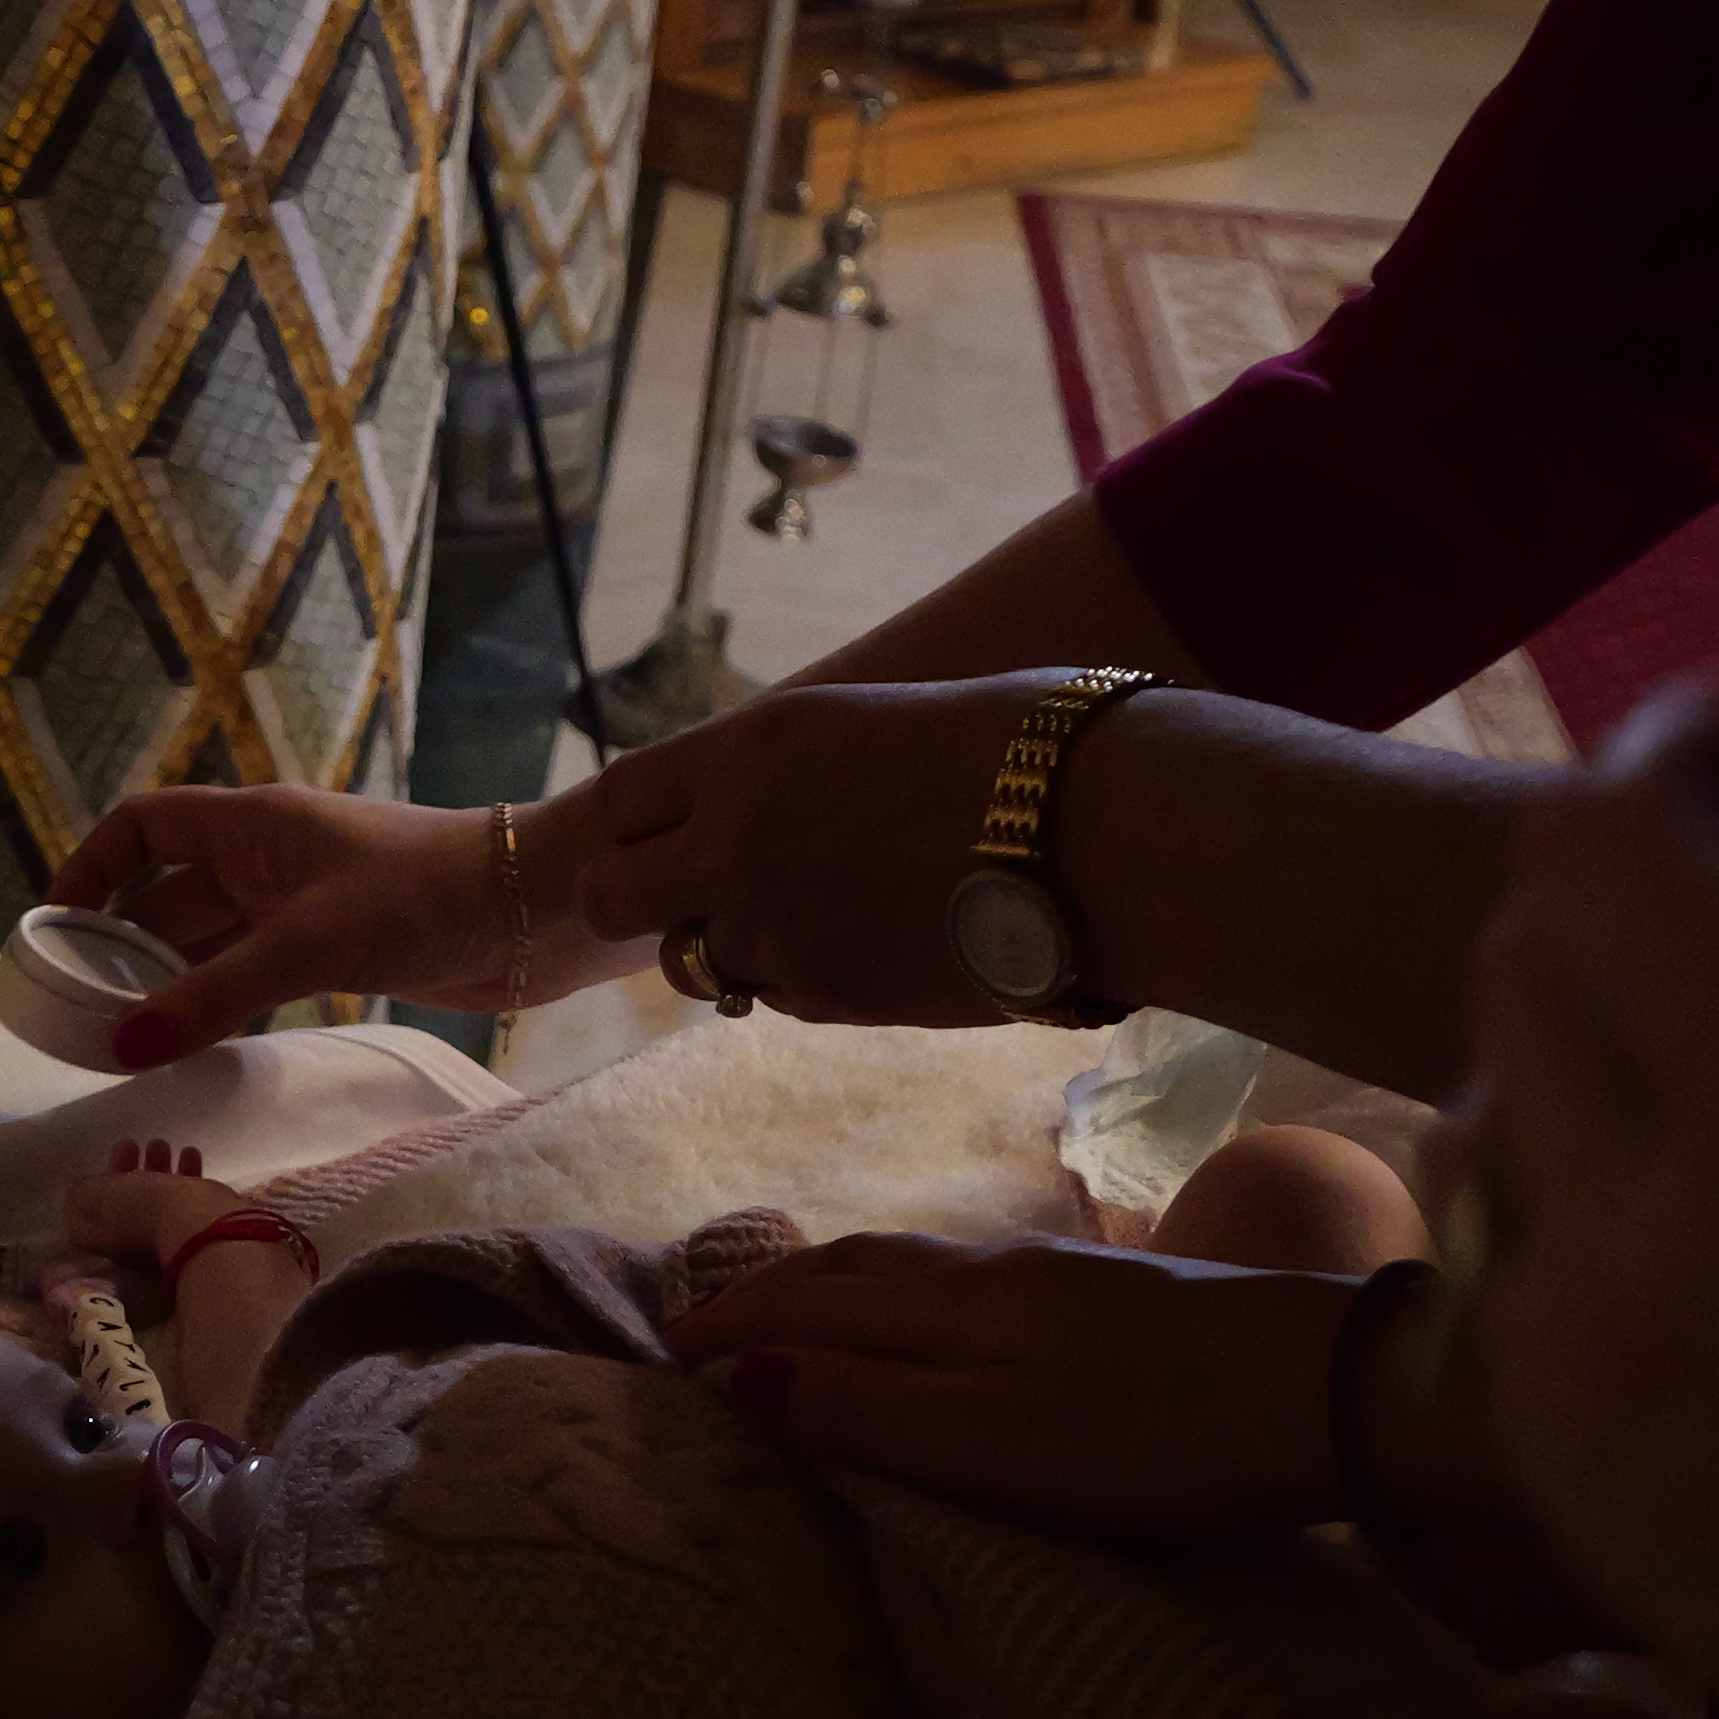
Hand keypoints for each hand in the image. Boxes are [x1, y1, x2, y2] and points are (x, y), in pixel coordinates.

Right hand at [44, 781, 633, 1062]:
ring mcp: (300, 903)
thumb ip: (212, 996)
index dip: (89, 869)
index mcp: (250, 825)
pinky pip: (250, 972)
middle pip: (165, 895)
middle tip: (75, 1013)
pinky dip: (217, 1003)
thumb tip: (121, 1048)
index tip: (53, 931)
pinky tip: (194, 1046)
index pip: (141, 827)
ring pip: (208, 940)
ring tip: (121, 1042)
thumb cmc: (424, 896)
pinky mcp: (335, 948)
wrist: (536, 910)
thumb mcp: (306, 945)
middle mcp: (266, 857)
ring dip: (167, 984)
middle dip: (119, 947)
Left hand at [61, 1136, 254, 1298]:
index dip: (81, 1194)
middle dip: (124, 1170)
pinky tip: (190, 1152)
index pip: (81, 1220)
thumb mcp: (105, 1196)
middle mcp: (132, 1240)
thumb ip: (87, 1190)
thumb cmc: (146, 1210)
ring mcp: (165, 1233)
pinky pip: (186, 1194)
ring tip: (161, 1143)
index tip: (90, 1168)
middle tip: (130, 1143)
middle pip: (121, 1204)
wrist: (204, 1229)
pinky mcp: (195, 1223)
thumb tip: (78, 1187)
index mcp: (104, 1238)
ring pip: (156, 1196)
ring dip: (155, 1166)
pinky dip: (184, 1171)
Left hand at [571, 674, 1087, 1023]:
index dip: (645, 821)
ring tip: (816, 919)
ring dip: (730, 948)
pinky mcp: (827, 997)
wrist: (1107, 837)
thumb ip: (808, 763)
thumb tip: (788, 785)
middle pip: (610, 896)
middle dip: (643, 902)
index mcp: (753, 748)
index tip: (680, 829)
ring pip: (691, 963)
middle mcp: (737, 837)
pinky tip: (873, 947)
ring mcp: (775, 927)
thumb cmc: (1028, 749)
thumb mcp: (886, 721)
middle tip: (706, 897)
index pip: (622, 796)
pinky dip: (802, 983)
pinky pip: (773, 998)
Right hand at [663, 1229, 1367, 1538]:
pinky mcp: (1118, 1297)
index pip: (807, 1301)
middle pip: (852, 1267)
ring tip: (792, 1321)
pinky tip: (934, 1325)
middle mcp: (992, 1268)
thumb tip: (743, 1376)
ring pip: (912, 1269)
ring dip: (834, 1289)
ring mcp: (1062, 1276)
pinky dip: (906, 1299)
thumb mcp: (998, 1441)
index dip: (729, 1326)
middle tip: (702, 1333)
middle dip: (767, 1294)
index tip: (662, 1359)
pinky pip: (967, 1284)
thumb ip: (870, 1408)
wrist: (1338, 1387)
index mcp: (952, 1302)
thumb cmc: (1160, 1435)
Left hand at [1453, 690, 1718, 1718]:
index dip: (1689, 745)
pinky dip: (1601, 1213)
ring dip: (1613, 1054)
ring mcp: (1585, 1413)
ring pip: (1494, 1135)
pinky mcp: (1595, 1533)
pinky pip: (1519, 1295)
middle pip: (1522, 974)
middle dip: (1649, 891)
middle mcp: (1632, 1257)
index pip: (1603, 844)